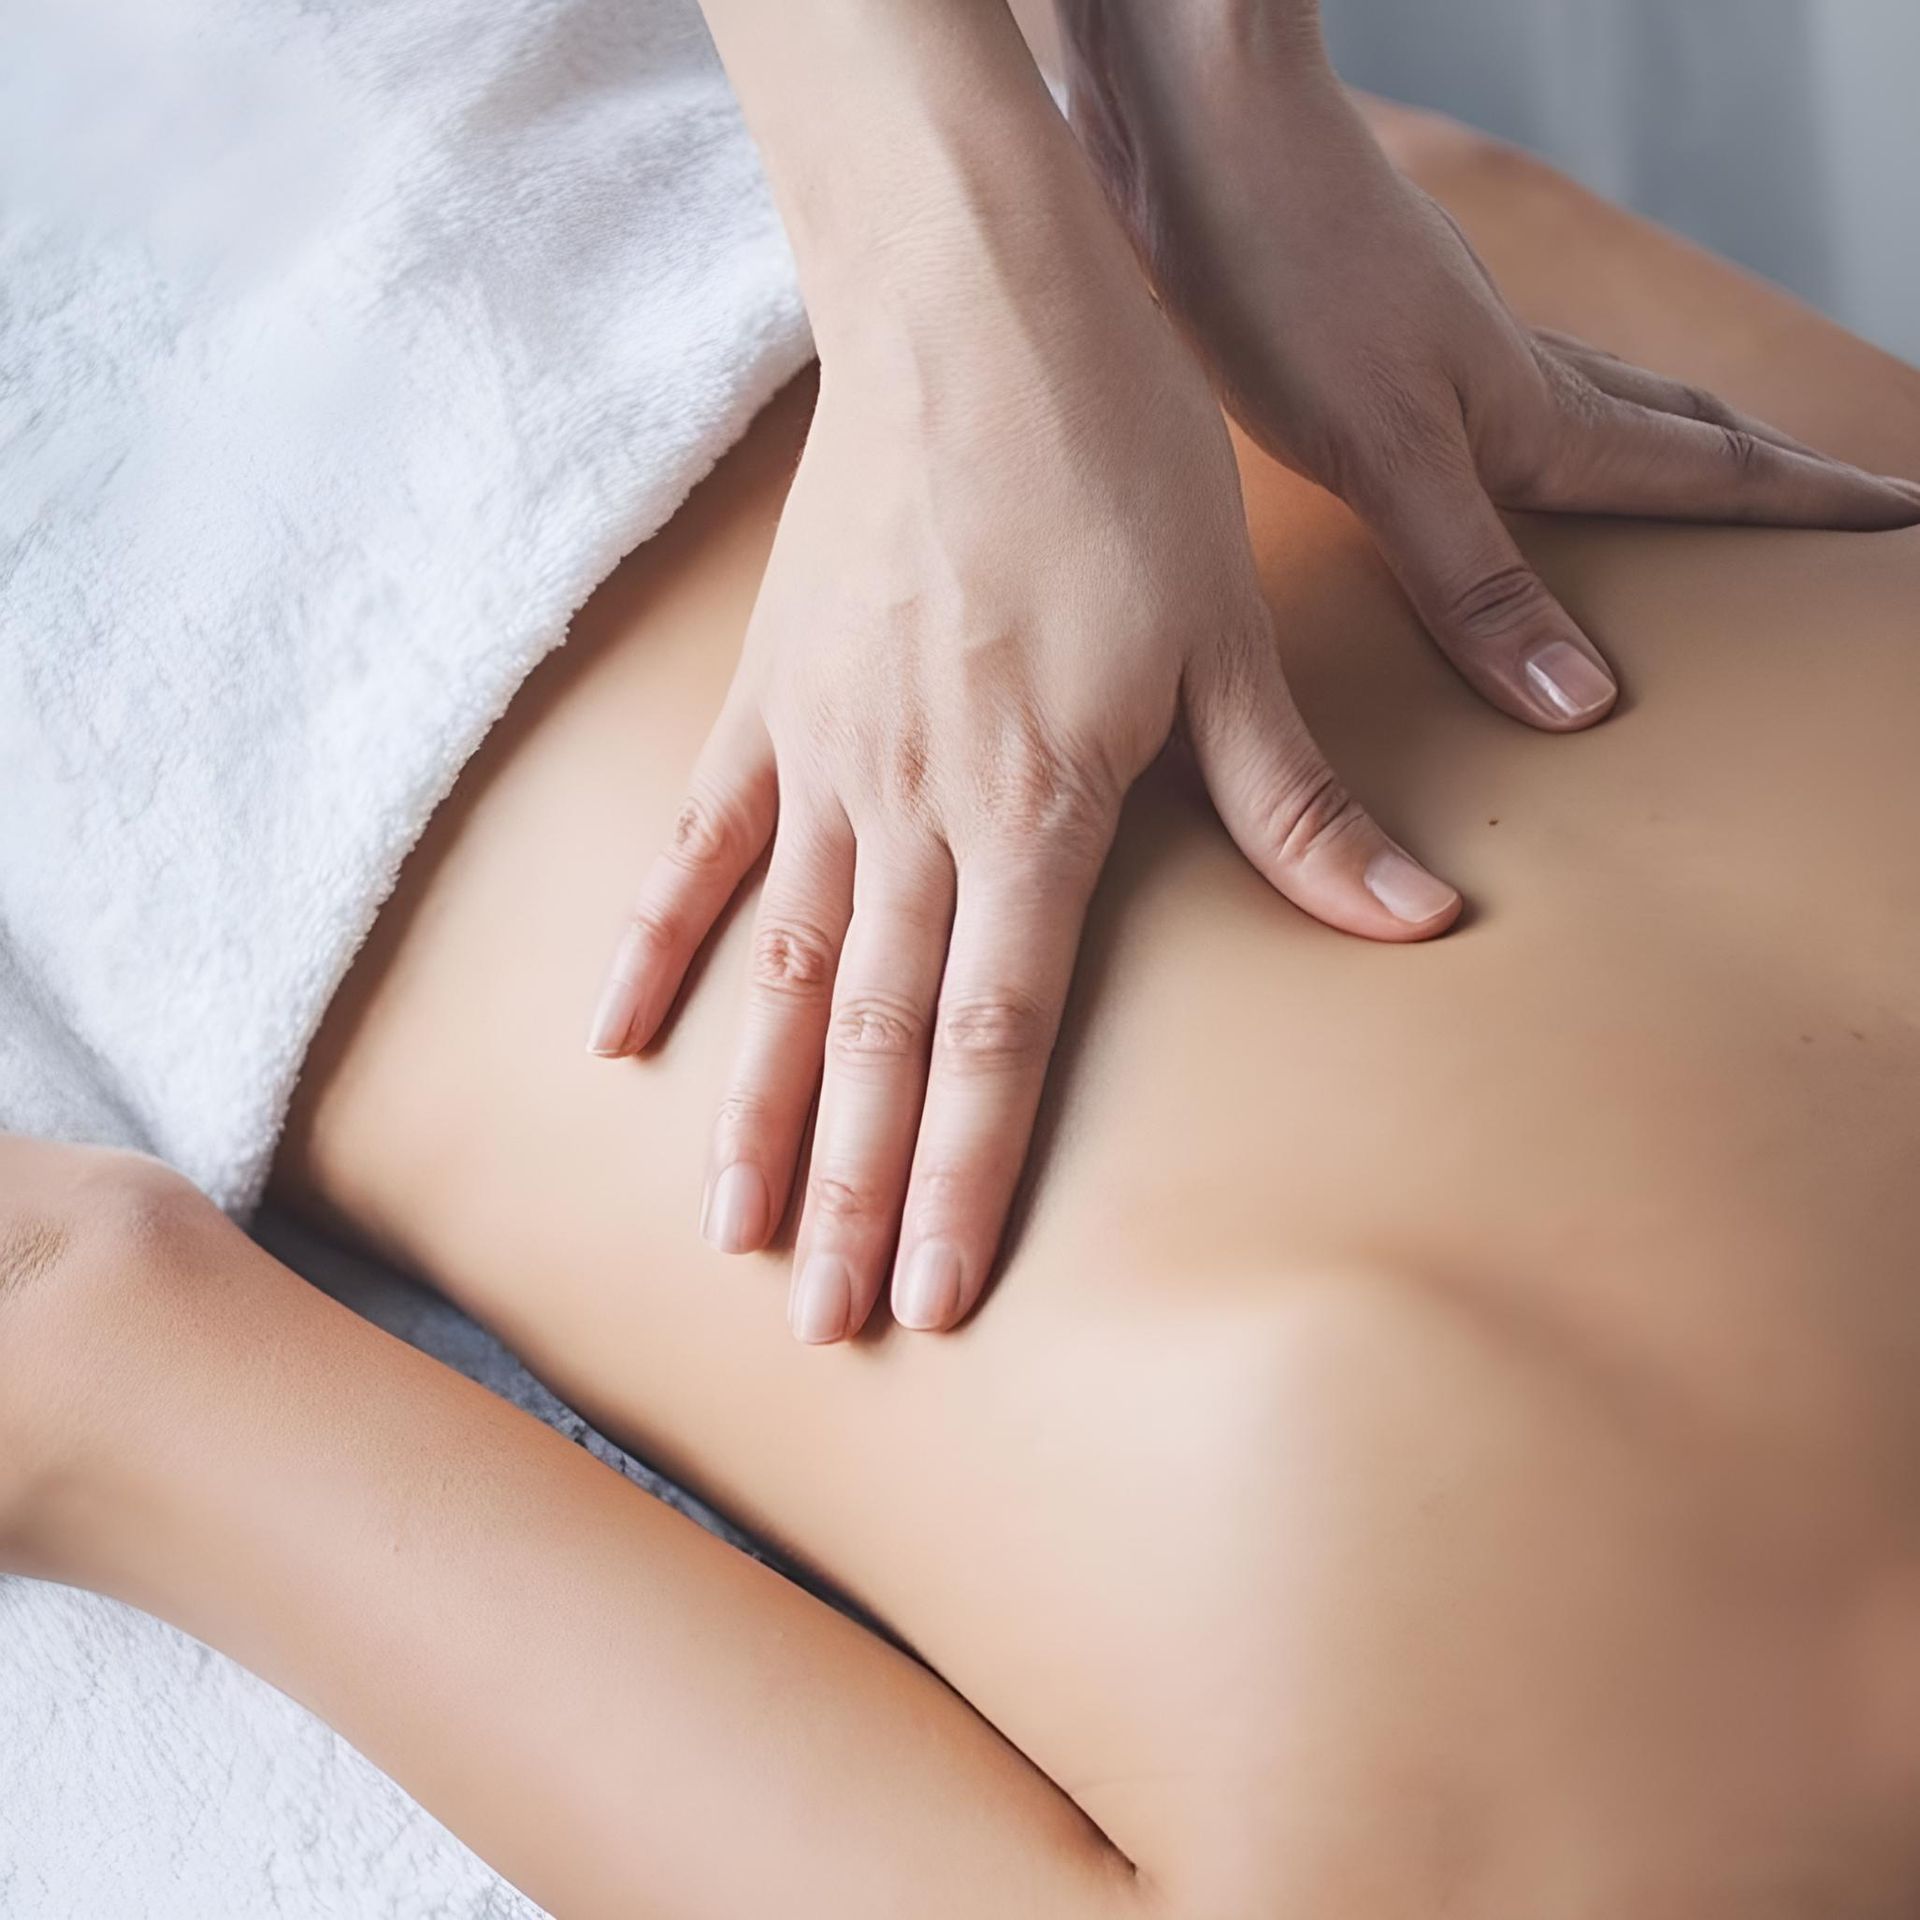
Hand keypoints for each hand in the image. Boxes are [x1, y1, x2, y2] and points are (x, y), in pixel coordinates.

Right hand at [589, 208, 1459, 1345]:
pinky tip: (614, 1042)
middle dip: (848, 1196)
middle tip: (818, 1330)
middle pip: (870, 1042)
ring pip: (774, 973)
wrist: (976, 308)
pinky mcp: (765, 700)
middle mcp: (910, 809)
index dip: (960, 1181)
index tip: (931, 1302)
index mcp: (1034, 807)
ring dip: (751, 1114)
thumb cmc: (1118, 462)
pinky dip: (656, 946)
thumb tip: (1412, 921)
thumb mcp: (1233, 636)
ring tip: (726, 1237)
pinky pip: (698, 847)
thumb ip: (1294, 803)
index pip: (991, 1038)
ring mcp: (820, 759)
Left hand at [1058, 2, 1919, 726]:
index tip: (1903, 522)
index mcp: (1537, 416)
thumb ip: (1476, 579)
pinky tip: (1496, 449)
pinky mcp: (1375, 333)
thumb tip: (1586, 700)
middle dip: (1764, 474)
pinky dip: (1547, 434)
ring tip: (1696, 491)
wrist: (1201, 133)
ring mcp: (1450, 344)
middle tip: (1838, 506)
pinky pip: (1501, 398)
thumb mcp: (1386, 455)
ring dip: (1664, 448)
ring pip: (1596, 405)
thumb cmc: (1289, 279)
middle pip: (1674, 427)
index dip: (1809, 504)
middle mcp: (1513, 374)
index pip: (1710, 470)